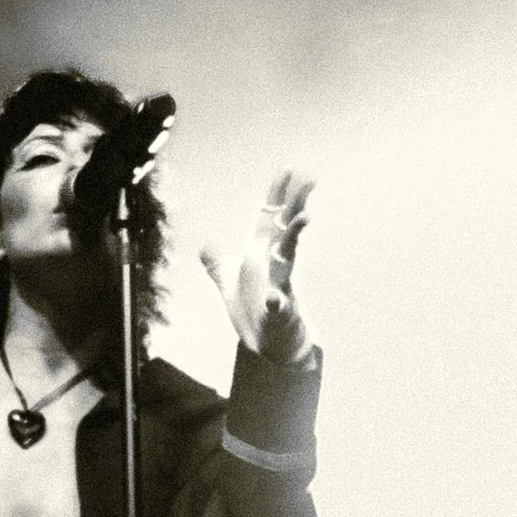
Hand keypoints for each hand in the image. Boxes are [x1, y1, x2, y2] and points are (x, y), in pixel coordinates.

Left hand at [200, 167, 316, 364]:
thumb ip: (217, 263)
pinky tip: (273, 297)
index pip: (270, 218)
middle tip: (310, 179)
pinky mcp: (278, 313)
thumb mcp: (227, 284)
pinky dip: (276, 301)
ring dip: (294, 237)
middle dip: (295, 204)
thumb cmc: (252, 313)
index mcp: (260, 256)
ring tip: (304, 217)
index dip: (277, 194)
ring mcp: (279, 287)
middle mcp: (273, 266)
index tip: (288, 170)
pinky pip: (277, 305)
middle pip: (285, 229)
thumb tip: (205, 246)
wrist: (267, 347)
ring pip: (288, 258)